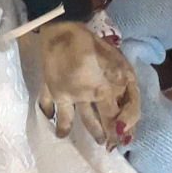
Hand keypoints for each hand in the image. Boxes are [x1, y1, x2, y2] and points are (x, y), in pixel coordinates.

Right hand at [38, 22, 139, 149]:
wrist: (58, 29)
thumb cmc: (87, 41)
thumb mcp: (111, 55)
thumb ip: (118, 73)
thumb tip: (125, 88)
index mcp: (97, 89)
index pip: (111, 115)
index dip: (117, 128)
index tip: (119, 139)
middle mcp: (80, 97)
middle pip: (90, 120)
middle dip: (97, 133)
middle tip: (103, 143)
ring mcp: (61, 94)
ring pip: (66, 117)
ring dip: (66, 129)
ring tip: (64, 136)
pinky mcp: (48, 86)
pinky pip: (46, 103)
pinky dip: (47, 111)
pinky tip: (48, 116)